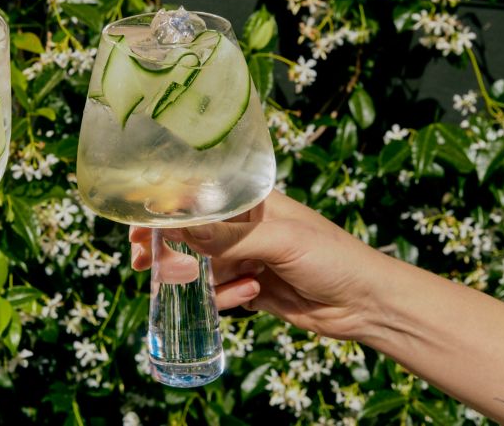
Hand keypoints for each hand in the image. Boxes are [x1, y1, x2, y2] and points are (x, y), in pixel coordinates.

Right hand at [131, 190, 390, 340]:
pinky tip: (249, 296)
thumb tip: (175, 228)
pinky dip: (224, 298)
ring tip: (204, 285)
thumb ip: (226, 237)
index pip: (198, 199)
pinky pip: (218, 292)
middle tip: (141, 262)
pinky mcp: (249, 288)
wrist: (366, 304)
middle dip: (167, 248)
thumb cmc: (330, 257)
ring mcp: (245, 258)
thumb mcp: (278, 240)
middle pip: (190, 235)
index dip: (165, 210)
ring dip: (197, 278)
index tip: (137, 226)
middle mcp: (244, 228)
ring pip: (200, 267)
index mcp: (251, 203)